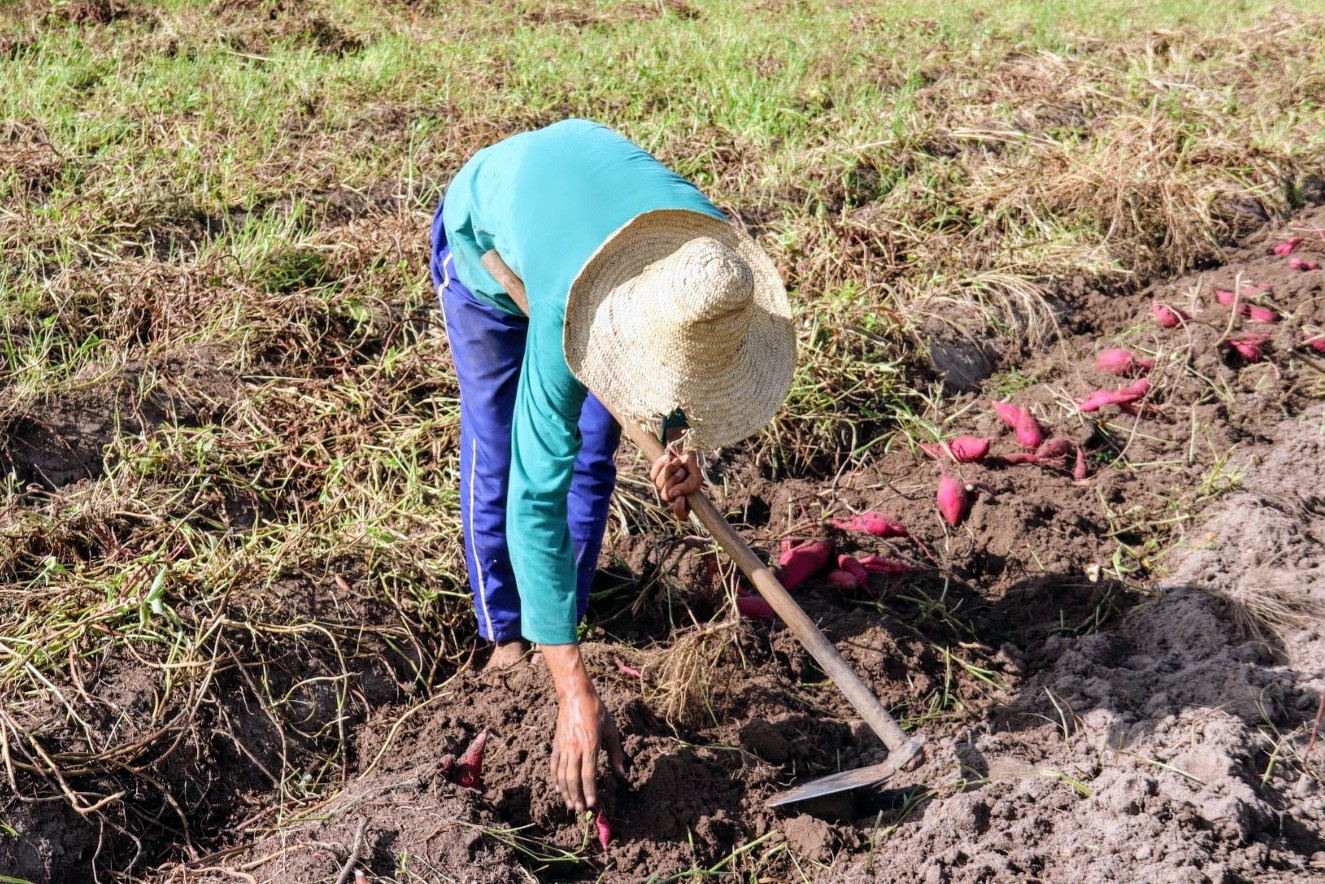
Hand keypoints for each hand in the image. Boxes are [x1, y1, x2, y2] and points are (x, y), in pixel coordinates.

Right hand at [542, 644, 625, 812]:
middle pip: (573, 779)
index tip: (593, 804)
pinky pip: (554, 765)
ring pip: (562, 775)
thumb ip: (616, 754)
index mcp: (590, 744)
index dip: (590, 791)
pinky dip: (556, 779)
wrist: (575, 695)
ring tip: (571, 804)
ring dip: (566, 792)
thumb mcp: (611, 731)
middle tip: (581, 809)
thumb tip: (622, 774)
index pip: (588, 774)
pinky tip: (560, 788)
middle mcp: (574, 748)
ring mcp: (563, 746)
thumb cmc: (597, 711)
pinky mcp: (556, 744)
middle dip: (577, 796)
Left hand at [649, 446, 700, 519]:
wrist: (684, 446)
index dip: (679, 509)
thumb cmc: (693, 463)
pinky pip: (654, 474)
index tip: (680, 497)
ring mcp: (663, 486)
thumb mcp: (697, 475)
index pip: (681, 514)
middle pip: (667, 496)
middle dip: (674, 481)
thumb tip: (674, 494)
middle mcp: (674, 494)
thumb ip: (690, 487)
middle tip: (681, 471)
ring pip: (659, 485)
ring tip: (677, 462)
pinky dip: (661, 465)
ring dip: (669, 471)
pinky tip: (669, 459)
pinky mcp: (655, 476)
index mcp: (686, 498)